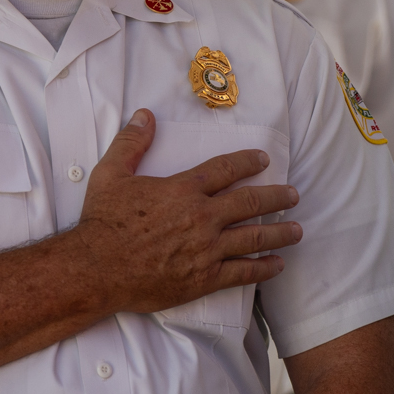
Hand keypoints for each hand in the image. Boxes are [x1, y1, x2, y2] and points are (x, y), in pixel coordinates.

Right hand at [70, 109, 302, 314]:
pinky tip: (277, 265)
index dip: (247, 162)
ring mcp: (207, 249)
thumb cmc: (103, 221)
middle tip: (292, 195)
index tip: (263, 159)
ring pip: (255, 238)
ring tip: (297, 230)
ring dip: (280, 233)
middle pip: (250, 203)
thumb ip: (130, 143)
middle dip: (277, 197)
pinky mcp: (205, 278)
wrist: (96, 268)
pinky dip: (264, 268)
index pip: (226, 169)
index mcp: (183, 190)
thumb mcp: (109, 174)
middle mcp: (202, 217)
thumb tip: (144, 116)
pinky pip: (244, 272)